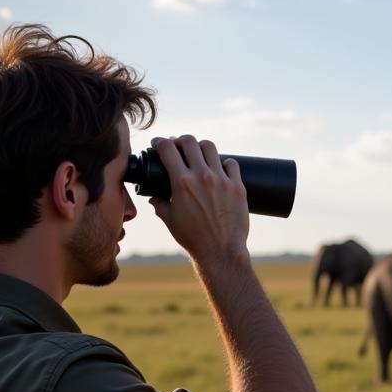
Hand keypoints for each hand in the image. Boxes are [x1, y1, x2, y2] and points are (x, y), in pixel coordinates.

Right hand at [148, 135, 249, 262]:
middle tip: (179, 146)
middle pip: (190, 141)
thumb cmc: (193, 238)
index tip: (159, 143)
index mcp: (182, 183)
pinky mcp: (238, 187)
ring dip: (201, 147)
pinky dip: (224, 163)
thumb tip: (154, 197)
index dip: (160, 142)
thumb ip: (159, 204)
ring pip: (210, 148)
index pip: (168, 149)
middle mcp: (202, 176)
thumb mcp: (170, 220)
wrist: (221, 251)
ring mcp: (222, 180)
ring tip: (198, 155)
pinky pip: (231, 164)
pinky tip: (220, 168)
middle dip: (180, 140)